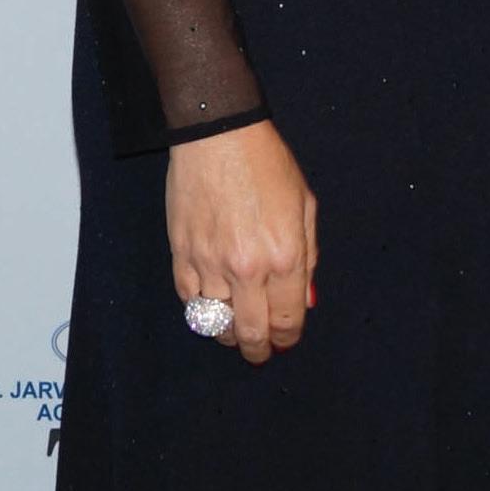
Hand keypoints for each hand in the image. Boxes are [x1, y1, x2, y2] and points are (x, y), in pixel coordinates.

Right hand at [166, 121, 317, 365]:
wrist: (219, 137)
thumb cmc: (268, 164)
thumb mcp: (304, 205)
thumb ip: (308, 256)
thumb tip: (305, 300)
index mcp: (284, 256)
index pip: (287, 318)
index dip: (287, 336)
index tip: (285, 341)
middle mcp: (247, 268)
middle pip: (251, 332)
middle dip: (258, 349)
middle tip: (260, 353)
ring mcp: (210, 265)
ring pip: (216, 323)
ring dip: (228, 332)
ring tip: (236, 330)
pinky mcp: (181, 256)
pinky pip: (189, 301)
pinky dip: (200, 311)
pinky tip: (211, 306)